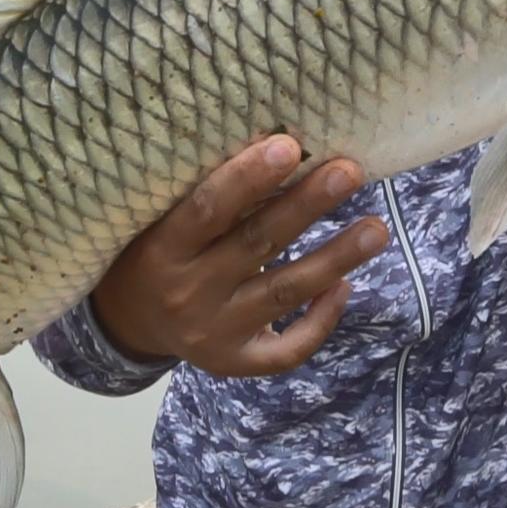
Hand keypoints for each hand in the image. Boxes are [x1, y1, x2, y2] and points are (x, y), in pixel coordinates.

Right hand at [89, 134, 388, 376]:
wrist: (130, 320)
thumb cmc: (157, 246)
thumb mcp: (162, 218)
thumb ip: (209, 193)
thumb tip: (283, 145)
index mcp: (162, 249)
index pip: (206, 209)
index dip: (248, 178)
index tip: (290, 145)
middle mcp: (186, 294)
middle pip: (255, 245)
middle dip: (306, 206)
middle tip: (348, 172)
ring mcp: (212, 333)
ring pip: (282, 292)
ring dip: (334, 259)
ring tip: (376, 229)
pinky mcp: (235, 362)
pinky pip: (286, 348)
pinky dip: (320, 320)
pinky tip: (345, 286)